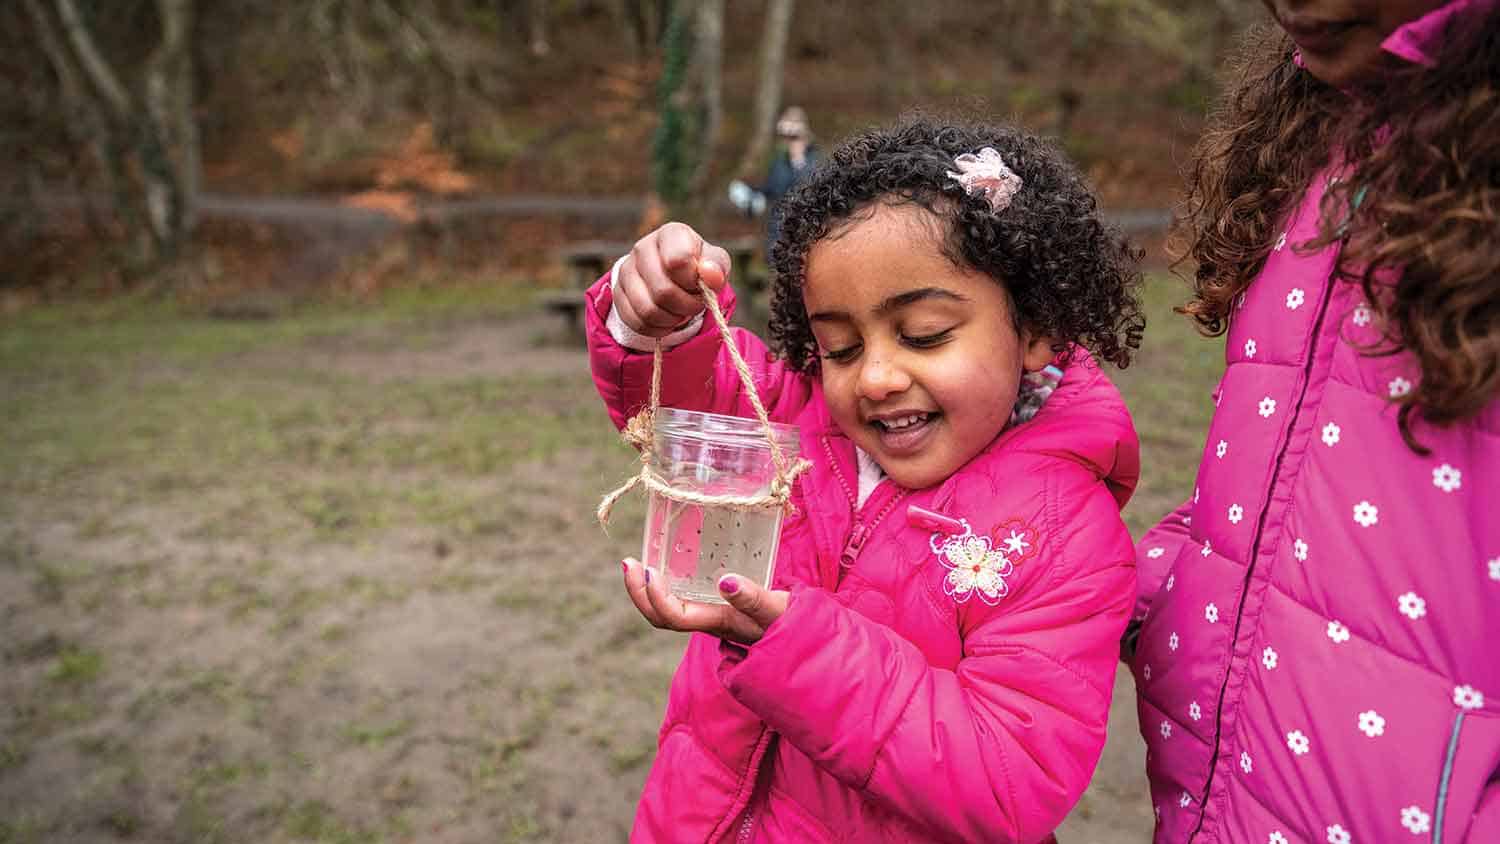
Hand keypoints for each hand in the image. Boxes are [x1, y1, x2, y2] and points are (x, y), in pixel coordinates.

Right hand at [614, 222, 730, 337]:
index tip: (700, 284)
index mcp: (670, 234)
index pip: (678, 260)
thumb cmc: (698, 267)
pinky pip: (637, 322)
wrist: (672, 276)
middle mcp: (642, 248)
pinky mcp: (618, 293)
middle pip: (663, 291)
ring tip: (681, 311)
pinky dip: (657, 328)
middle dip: (686, 305)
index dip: (693, 281)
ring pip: (648, 310)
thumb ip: (717, 266)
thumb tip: (711, 275)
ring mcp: (626, 271)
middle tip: (695, 304)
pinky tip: (667, 319)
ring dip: (672, 319)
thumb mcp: (715, 263)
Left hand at [621, 557, 786, 644]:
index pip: (673, 617)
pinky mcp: (718, 604)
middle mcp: (708, 622)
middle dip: (639, 593)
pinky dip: (665, 583)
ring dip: (646, 589)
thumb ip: (754, 598)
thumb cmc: (793, 623)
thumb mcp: (776, 608)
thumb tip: (726, 582)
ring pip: (668, 611)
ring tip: (635, 562)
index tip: (650, 570)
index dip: (656, 597)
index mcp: (718, 622)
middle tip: (629, 561)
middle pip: (661, 618)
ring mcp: (711, 615)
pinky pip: (682, 599)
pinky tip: (666, 564)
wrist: (807, 639)